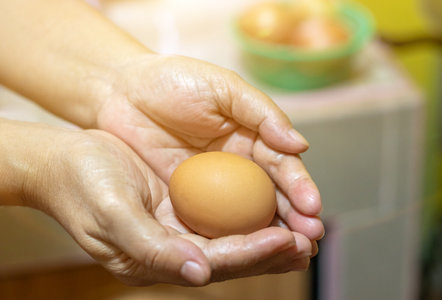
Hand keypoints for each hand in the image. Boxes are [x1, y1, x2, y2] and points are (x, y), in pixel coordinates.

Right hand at [10, 121, 313, 285]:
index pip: (215, 262)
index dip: (252, 253)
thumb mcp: (112, 215)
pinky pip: (224, 216)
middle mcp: (174, 249)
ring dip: (270, 234)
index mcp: (156, 259)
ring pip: (234, 238)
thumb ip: (153, 248)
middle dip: (273, 250)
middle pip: (233, 257)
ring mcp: (179, 229)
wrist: (65, 160)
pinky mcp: (182, 208)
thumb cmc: (84, 184)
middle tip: (310, 240)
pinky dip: (252, 212)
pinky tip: (276, 205)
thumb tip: (199, 274)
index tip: (287, 239)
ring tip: (306, 229)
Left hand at [97, 54, 323, 240]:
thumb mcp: (224, 88)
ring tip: (291, 255)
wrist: (121, 93)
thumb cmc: (175, 81)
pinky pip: (212, 222)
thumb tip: (300, 145)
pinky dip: (231, 238)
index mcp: (252, 137)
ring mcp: (213, 186)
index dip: (299, 187)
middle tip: (310, 242)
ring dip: (269, 235)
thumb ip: (262, 113)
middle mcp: (238, 165)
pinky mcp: (186, 200)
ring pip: (246, 215)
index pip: (283, 166)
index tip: (312, 208)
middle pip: (272, 196)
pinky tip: (245, 254)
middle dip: (294, 219)